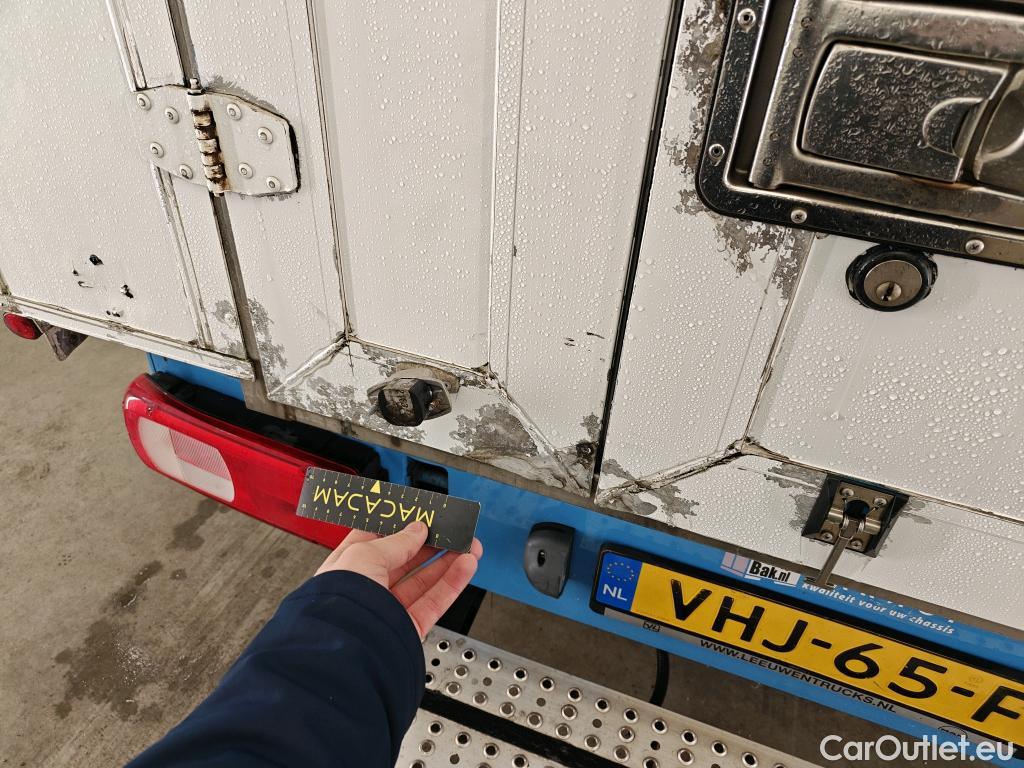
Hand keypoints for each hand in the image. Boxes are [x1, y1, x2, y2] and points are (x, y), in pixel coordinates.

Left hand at [316, 521, 481, 639]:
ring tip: (469, 546)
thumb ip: (396, 541)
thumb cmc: (339, 601)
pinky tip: (465, 566)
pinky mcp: (407, 629)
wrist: (345, 649)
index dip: (399, 528)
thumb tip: (417, 530)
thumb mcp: (365, 554)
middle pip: (403, 562)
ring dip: (448, 562)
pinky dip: (452, 583)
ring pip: (423, 582)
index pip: (374, 542)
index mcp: (345, 568)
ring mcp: (387, 611)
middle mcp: (364, 591)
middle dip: (431, 545)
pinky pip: (434, 603)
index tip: (420, 518)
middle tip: (451, 531)